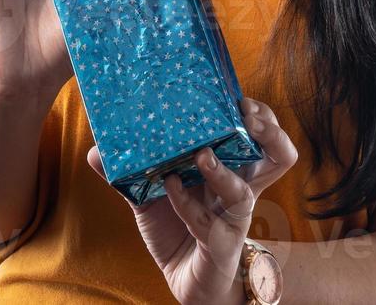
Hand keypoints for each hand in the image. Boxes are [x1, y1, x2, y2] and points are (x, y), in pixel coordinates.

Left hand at [87, 97, 298, 304]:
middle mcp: (240, 189)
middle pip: (279, 156)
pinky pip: (207, 222)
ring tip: (202, 154)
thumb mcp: (150, 196)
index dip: (260, 114)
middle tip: (246, 115)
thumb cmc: (177, 229)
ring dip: (222, 171)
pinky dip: (184, 203)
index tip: (239, 96)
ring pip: (245, 191)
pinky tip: (168, 187)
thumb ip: (130, 174)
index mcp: (231, 169)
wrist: (184, 279)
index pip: (260, 135)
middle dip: (270, 132)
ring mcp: (233, 218)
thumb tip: (96, 150)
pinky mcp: (221, 244)